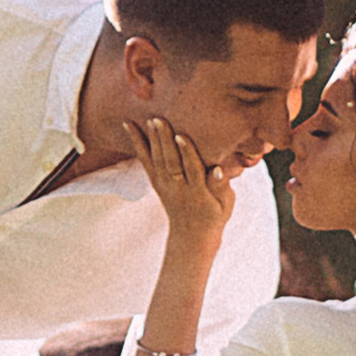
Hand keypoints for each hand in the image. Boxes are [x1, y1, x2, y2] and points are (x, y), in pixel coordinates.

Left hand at [129, 114, 237, 253]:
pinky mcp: (156, 183)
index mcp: (198, 194)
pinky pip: (145, 162)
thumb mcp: (226, 204)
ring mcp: (164, 186)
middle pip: (170, 163)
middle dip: (164, 141)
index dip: (186, 153)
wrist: (192, 236)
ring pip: (156, 161)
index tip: (181, 136)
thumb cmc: (215, 215)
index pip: (191, 170)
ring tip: (149, 119)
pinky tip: (129, 126)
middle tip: (159, 119)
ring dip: (151, 140)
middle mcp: (178, 189)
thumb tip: (217, 169)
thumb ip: (221, 186)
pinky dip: (137, 144)